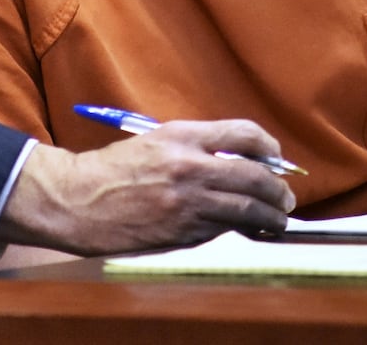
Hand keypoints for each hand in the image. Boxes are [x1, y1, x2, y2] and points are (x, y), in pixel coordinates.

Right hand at [0, 119, 295, 255]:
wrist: (80, 200)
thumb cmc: (116, 169)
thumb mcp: (158, 141)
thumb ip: (199, 147)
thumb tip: (242, 160)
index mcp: (183, 136)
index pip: (245, 134)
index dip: (270, 147)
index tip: (277, 157)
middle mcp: (190, 167)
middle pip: (256, 176)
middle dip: (279, 189)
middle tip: (286, 197)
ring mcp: (188, 203)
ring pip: (248, 210)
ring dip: (272, 216)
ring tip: (278, 219)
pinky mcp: (183, 233)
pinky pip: (223, 230)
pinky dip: (239, 230)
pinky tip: (244, 230)